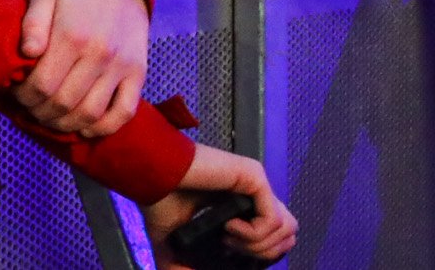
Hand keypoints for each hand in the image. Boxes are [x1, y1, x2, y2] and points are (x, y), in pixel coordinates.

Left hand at [14, 0, 148, 137]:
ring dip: (66, 125)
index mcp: (72, 36)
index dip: (25, 96)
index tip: (17, 94)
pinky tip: (84, 128)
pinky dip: (103, 128)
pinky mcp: (138, 75)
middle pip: (65, 102)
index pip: (43, 83)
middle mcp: (99, 54)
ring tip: (51, 120)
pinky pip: (124, 112)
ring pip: (91, 113)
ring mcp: (122, 67)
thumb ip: (32, 25)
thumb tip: (27, 54)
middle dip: (41, 113)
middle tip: (30, 110)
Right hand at [139, 144, 296, 267]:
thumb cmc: (158, 199)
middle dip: (263, 252)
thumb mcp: (175, 244)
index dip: (261, 253)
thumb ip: (185, 266)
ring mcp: (255, 184)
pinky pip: (274, 220)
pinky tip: (229, 226)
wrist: (148, 176)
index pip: (273, 235)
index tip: (233, 255)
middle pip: (288, 234)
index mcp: (240, 206)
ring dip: (258, 245)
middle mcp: (252, 193)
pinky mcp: (254, 177)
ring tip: (228, 236)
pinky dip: (253, 234)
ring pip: (287, 229)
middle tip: (230, 246)